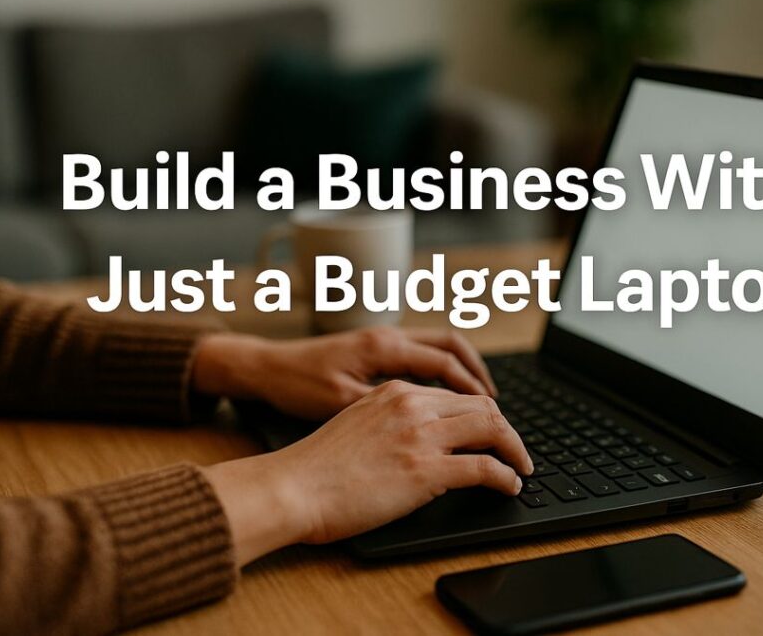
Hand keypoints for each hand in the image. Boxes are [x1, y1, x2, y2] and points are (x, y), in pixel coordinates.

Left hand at [192, 326, 496, 419]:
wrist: (264, 370)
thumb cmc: (296, 386)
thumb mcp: (341, 403)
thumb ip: (387, 409)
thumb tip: (429, 426)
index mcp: (384, 347)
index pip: (447, 364)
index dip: (475, 392)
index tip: (495, 419)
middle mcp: (388, 336)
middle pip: (452, 346)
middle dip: (479, 375)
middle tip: (498, 409)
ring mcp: (381, 340)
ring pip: (438, 347)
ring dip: (462, 372)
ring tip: (479, 404)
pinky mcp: (373, 350)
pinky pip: (420, 355)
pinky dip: (441, 374)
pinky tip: (442, 401)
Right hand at [202, 381, 532, 565]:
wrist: (292, 487)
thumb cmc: (315, 467)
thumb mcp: (357, 425)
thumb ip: (390, 422)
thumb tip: (416, 441)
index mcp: (395, 392)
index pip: (457, 395)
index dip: (484, 415)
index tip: (492, 432)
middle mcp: (412, 405)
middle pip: (482, 407)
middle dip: (506, 430)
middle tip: (516, 451)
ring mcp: (420, 436)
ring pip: (492, 430)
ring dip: (515, 450)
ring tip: (521, 468)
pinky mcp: (426, 470)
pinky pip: (485, 468)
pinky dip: (506, 477)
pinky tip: (509, 487)